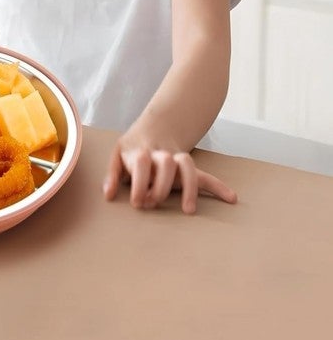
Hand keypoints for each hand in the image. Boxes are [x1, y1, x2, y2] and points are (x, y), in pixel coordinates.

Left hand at [103, 140, 236, 214]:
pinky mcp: (188, 168)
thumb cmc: (132, 150)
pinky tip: (231, 198)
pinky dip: (219, 186)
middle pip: (167, 164)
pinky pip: (205, 175)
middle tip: (154, 203)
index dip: (141, 182)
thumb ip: (113, 175)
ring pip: (187, 166)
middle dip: (161, 185)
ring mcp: (176, 160)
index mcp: (141, 151)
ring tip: (189, 210)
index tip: (138, 202)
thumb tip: (108, 196)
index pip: (143, 163)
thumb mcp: (117, 155)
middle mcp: (161, 154)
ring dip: (189, 187)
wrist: (153, 129)